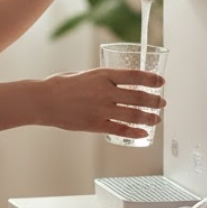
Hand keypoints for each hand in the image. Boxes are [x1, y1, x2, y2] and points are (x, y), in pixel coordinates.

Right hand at [39, 68, 165, 140]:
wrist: (44, 100)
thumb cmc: (61, 85)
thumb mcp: (85, 74)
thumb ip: (102, 79)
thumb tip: (116, 83)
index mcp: (102, 75)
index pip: (134, 75)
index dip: (151, 79)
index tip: (161, 81)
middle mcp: (105, 91)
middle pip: (138, 96)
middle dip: (154, 100)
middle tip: (162, 102)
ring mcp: (101, 109)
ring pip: (133, 114)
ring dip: (149, 117)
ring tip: (157, 118)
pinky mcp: (95, 124)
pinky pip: (120, 129)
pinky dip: (134, 132)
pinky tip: (143, 133)